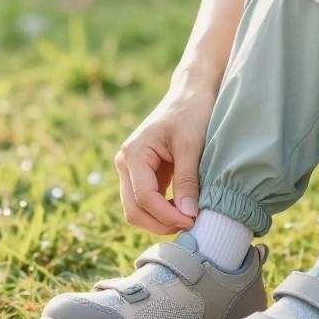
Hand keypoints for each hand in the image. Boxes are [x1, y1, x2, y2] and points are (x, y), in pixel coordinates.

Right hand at [114, 78, 215, 234]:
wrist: (190, 93)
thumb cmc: (191, 112)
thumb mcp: (192, 145)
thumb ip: (187, 180)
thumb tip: (187, 216)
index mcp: (133, 153)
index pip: (144, 198)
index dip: (167, 215)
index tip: (193, 221)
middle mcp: (125, 162)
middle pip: (134, 210)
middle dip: (160, 223)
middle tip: (191, 225)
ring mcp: (131, 169)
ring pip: (137, 210)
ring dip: (160, 220)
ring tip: (188, 218)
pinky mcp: (142, 173)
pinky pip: (146, 201)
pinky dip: (161, 211)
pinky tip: (182, 209)